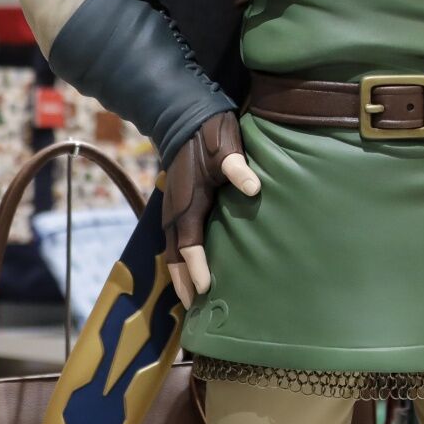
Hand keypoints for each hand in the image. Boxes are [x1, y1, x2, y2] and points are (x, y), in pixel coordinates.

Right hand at [161, 111, 259, 306]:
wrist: (183, 115)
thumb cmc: (208, 132)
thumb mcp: (226, 145)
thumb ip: (238, 167)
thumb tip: (253, 187)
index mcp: (188, 201)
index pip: (188, 244)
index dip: (195, 268)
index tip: (203, 290)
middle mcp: (176, 209)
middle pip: (173, 254)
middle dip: (181, 281)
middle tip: (193, 308)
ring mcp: (174, 207)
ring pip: (171, 247)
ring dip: (178, 272)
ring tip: (189, 297)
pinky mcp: (178, 203)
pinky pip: (175, 237)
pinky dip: (179, 257)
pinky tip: (189, 267)